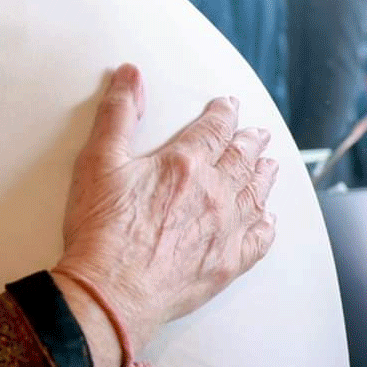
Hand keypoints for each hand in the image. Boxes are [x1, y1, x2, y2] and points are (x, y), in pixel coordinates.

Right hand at [54, 64, 276, 358]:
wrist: (111, 292)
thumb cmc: (101, 230)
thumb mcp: (98, 161)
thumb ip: (118, 114)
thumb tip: (130, 74)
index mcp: (184, 164)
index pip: (214, 129)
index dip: (223, 114)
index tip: (228, 106)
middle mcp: (214, 193)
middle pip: (242, 159)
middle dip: (250, 141)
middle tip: (257, 134)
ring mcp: (224, 230)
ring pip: (255, 194)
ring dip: (263, 176)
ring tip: (269, 165)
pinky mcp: (225, 264)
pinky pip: (259, 240)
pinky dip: (266, 226)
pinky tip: (268, 221)